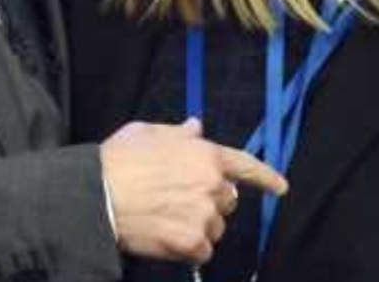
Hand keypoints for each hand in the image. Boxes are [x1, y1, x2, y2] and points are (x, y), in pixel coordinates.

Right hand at [101, 118, 287, 264]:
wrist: (98, 195)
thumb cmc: (120, 160)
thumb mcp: (149, 132)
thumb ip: (179, 133)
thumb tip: (196, 127)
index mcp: (207, 155)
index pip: (247, 166)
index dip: (266, 178)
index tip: (280, 188)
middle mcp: (213, 185)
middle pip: (227, 202)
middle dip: (210, 203)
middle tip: (179, 202)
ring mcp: (204, 215)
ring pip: (215, 229)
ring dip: (199, 228)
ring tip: (167, 219)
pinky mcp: (192, 242)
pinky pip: (201, 252)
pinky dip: (188, 249)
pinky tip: (166, 237)